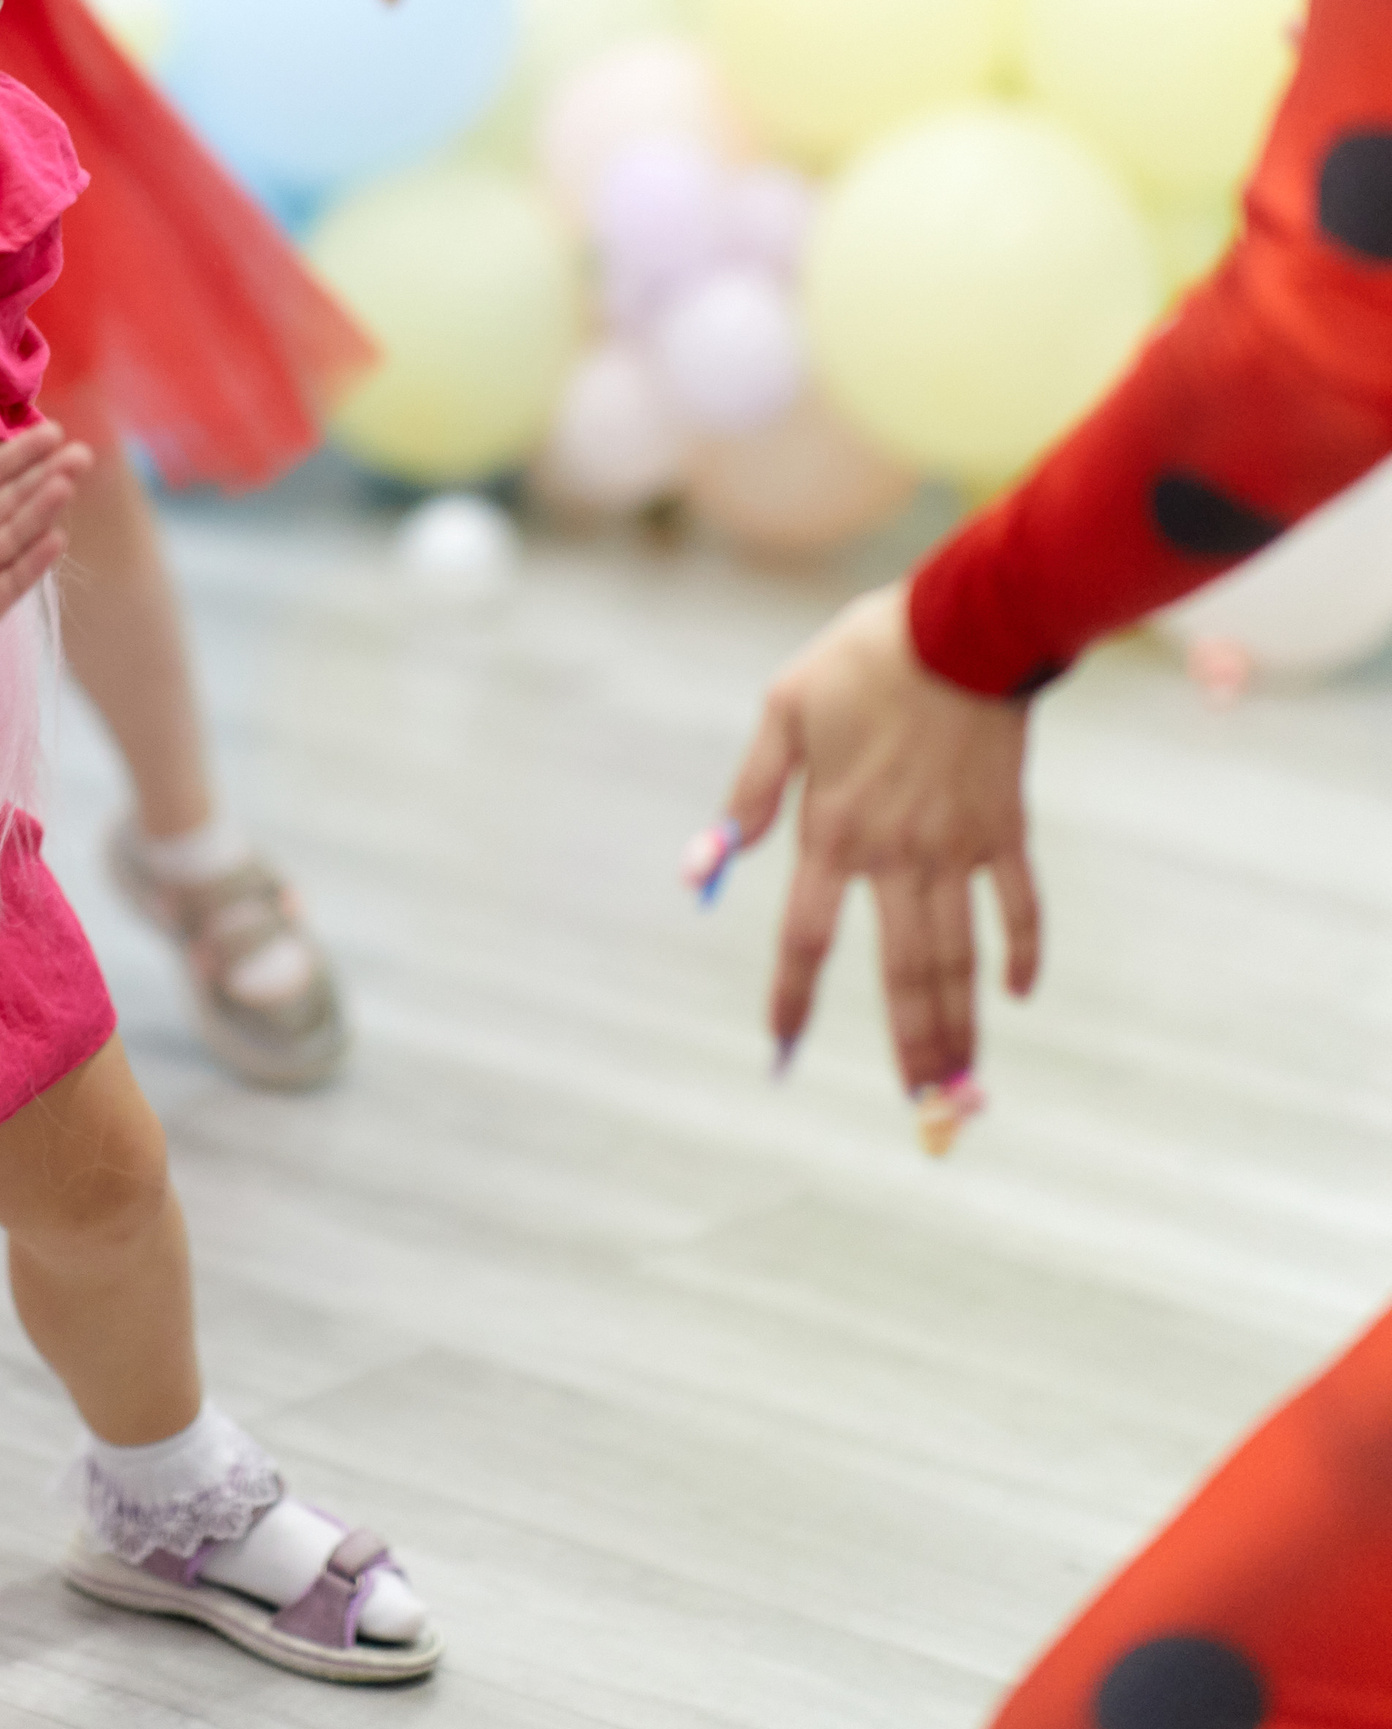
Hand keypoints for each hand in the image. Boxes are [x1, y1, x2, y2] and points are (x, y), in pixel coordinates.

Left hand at [0, 422, 93, 665]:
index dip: (24, 452)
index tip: (53, 431)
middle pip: (20, 497)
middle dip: (50, 475)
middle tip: (81, 455)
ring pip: (21, 533)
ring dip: (44, 511)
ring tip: (66, 486)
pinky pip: (14, 578)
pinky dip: (34, 562)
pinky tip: (55, 540)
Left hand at [716, 584, 1040, 1098]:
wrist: (961, 622)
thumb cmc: (861, 662)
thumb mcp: (783, 712)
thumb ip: (750, 790)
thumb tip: (708, 860)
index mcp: (833, 831)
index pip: (806, 938)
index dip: (793, 998)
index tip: (780, 1049)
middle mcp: (896, 854)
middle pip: (899, 971)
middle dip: (906, 1045)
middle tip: (914, 1105)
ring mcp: (957, 847)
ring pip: (957, 955)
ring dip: (958, 1023)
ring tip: (960, 1084)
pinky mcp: (1005, 827)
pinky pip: (1017, 904)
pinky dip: (1020, 952)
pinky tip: (1017, 995)